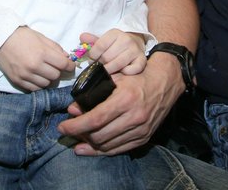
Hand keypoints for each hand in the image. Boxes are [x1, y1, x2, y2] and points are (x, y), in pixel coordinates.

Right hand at [0, 27, 75, 91]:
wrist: (0, 40)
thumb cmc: (22, 36)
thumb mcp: (41, 37)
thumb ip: (55, 48)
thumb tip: (66, 58)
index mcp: (42, 53)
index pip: (63, 64)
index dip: (70, 66)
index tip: (70, 66)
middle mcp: (34, 66)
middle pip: (55, 76)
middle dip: (58, 71)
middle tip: (54, 66)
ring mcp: (25, 75)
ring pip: (46, 84)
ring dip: (48, 78)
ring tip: (44, 71)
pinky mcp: (18, 81)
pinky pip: (35, 88)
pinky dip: (39, 84)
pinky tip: (37, 77)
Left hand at [57, 51, 182, 154]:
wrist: (165, 82)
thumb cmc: (138, 77)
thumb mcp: (115, 78)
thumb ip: (94, 92)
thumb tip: (73, 108)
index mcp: (125, 99)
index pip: (95, 119)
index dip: (76, 126)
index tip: (62, 127)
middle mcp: (134, 117)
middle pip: (100, 135)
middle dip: (80, 135)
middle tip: (69, 131)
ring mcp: (140, 130)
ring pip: (108, 145)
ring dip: (90, 145)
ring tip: (78, 139)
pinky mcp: (144, 137)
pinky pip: (119, 149)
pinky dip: (103, 150)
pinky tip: (91, 148)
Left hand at [81, 30, 145, 74]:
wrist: (136, 43)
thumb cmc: (117, 44)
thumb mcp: (105, 40)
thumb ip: (93, 41)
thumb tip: (82, 37)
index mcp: (115, 33)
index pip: (99, 46)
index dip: (93, 55)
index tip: (93, 59)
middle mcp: (126, 40)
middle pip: (107, 57)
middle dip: (101, 64)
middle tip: (100, 66)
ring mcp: (135, 50)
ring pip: (117, 64)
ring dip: (110, 70)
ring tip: (107, 70)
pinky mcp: (142, 60)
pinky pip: (131, 70)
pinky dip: (125, 72)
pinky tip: (122, 70)